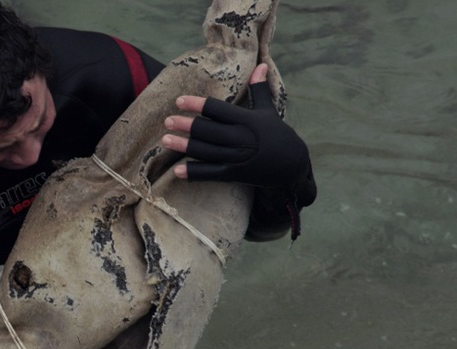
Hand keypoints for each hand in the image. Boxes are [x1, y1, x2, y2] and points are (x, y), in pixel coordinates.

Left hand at [161, 63, 309, 187]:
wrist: (292, 165)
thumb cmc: (278, 134)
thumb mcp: (268, 111)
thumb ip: (260, 89)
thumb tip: (260, 65)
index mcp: (246, 120)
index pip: (217, 109)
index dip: (197, 104)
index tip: (179, 101)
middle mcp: (240, 138)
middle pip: (207, 130)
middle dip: (185, 125)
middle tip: (167, 120)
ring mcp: (236, 158)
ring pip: (205, 151)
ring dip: (183, 146)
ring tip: (165, 140)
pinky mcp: (233, 174)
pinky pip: (210, 174)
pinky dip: (193, 172)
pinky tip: (177, 170)